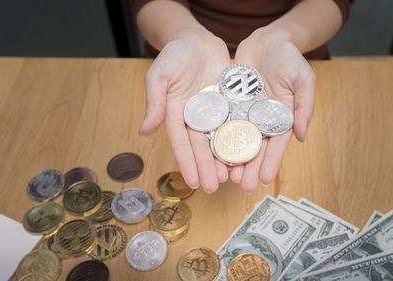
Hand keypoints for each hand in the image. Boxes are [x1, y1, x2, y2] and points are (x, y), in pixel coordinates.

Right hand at [139, 28, 229, 192]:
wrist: (196, 39)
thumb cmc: (173, 55)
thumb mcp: (159, 76)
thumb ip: (155, 103)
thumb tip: (144, 131)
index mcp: (176, 115)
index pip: (182, 144)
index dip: (187, 163)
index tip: (192, 182)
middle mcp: (196, 118)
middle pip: (202, 147)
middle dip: (207, 168)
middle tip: (214, 187)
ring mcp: (215, 112)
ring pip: (220, 140)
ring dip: (225, 159)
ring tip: (231, 178)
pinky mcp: (230, 104)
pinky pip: (237, 122)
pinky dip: (241, 137)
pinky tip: (247, 153)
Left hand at [231, 26, 316, 192]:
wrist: (268, 40)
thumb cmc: (290, 59)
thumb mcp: (304, 80)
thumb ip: (304, 107)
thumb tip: (301, 136)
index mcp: (281, 118)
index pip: (276, 145)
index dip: (270, 162)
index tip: (263, 179)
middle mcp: (262, 119)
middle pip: (255, 147)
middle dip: (249, 167)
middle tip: (241, 186)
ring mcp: (244, 112)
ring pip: (237, 139)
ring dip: (232, 158)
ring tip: (226, 176)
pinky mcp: (229, 103)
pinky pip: (222, 121)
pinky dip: (217, 137)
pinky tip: (211, 152)